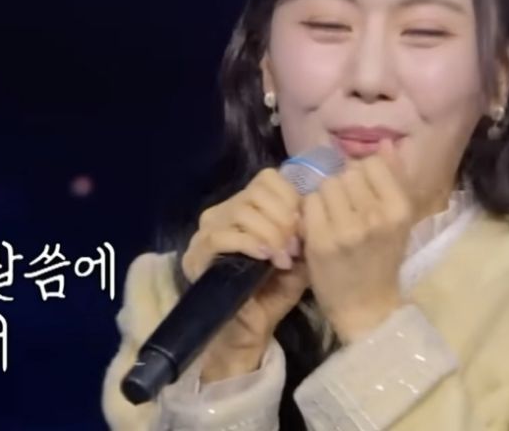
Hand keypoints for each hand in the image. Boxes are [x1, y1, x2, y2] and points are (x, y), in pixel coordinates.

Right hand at [181, 168, 308, 380]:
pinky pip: (222, 236)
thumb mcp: (298, 256)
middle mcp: (222, 211)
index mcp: (246, 206)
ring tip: (283, 258)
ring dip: (269, 233)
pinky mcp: (197, 254)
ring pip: (241, 211)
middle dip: (282, 218)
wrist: (250, 329)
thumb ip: (303, 230)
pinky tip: (266, 258)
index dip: (290, 199)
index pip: (268, 179)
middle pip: (255, 192)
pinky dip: (249, 243)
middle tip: (295, 247)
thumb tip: (312, 208)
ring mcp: (206, 231)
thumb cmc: (274, 291)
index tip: (303, 227)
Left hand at [301, 139, 412, 343]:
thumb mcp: (398, 218)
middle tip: (346, 210)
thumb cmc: (383, 258)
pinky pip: (308, 203)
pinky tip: (318, 227)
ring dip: (324, 198)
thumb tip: (386, 142)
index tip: (362, 194)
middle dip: (342, 187)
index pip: (371, 164)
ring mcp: (345, 229)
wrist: (367, 306)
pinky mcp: (319, 241)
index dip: (362, 175)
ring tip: (332, 218)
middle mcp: (374, 216)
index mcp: (399, 208)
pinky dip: (310, 212)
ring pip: (325, 185)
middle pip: (345, 173)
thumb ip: (393, 178)